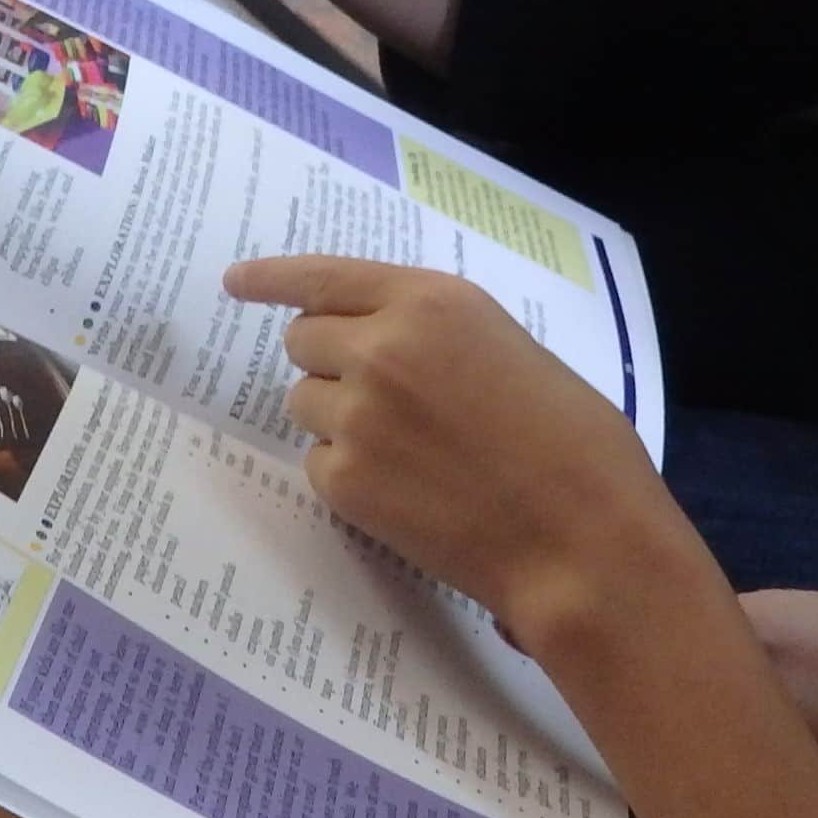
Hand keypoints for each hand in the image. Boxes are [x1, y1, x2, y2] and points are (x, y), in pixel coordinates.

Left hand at [225, 255, 703, 646]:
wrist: (580, 539)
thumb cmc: (576, 444)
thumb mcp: (512, 351)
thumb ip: (441, 336)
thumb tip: (391, 346)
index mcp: (433, 301)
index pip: (325, 277)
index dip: (273, 278)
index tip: (237, 282)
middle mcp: (381, 347)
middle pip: (303, 340)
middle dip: (329, 361)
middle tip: (378, 395)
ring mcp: (356, 415)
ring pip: (305, 403)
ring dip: (338, 418)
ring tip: (408, 452)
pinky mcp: (344, 481)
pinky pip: (318, 464)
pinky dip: (349, 475)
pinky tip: (407, 494)